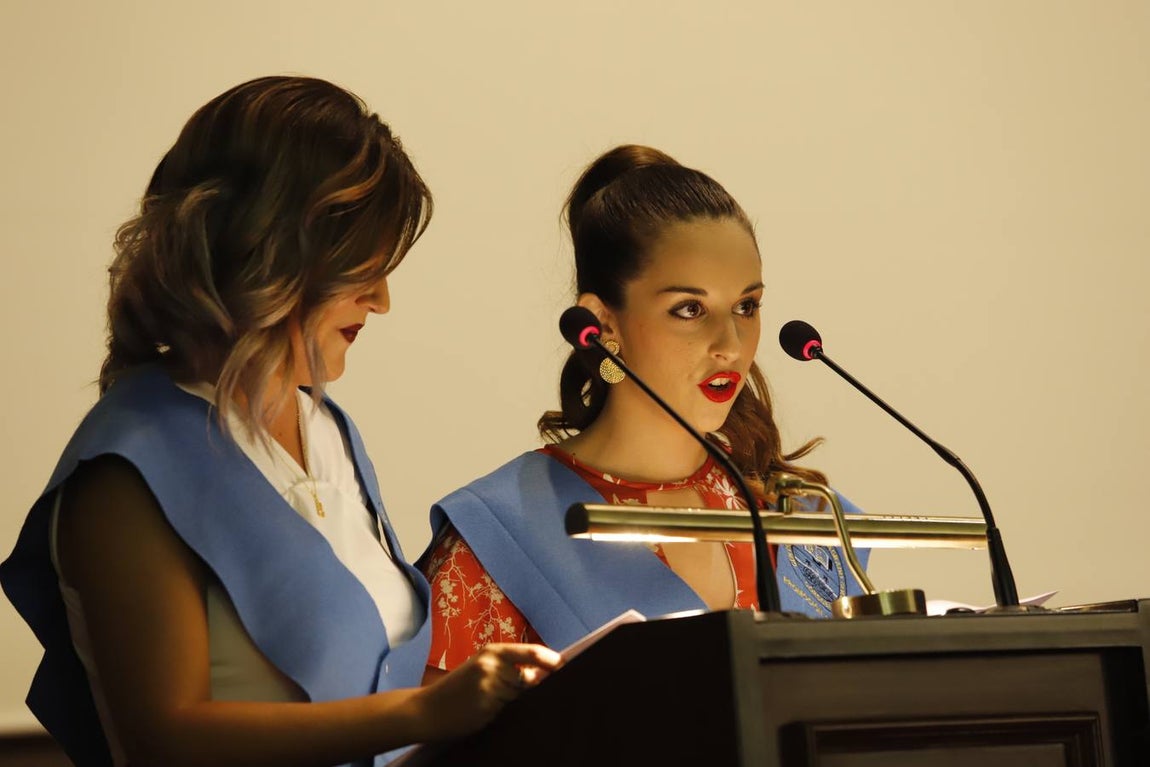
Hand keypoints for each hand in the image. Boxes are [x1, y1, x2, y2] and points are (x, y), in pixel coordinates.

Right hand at [411, 643, 561, 739]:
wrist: (426, 709)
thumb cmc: (457, 688)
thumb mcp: (481, 667)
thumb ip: (510, 668)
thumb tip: (542, 675)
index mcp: (492, 651)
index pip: (532, 653)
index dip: (553, 661)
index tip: (566, 667)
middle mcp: (492, 666)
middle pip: (530, 681)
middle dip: (531, 689)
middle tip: (513, 692)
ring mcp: (489, 688)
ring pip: (519, 698)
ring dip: (514, 704)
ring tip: (487, 702)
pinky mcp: (486, 709)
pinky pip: (506, 713)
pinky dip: (501, 715)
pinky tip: (482, 713)